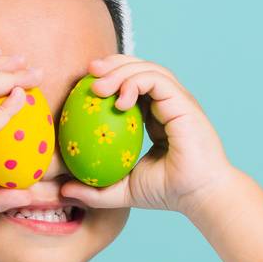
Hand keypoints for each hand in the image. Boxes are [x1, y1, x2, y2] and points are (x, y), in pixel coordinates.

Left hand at [56, 54, 241, 214]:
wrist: (198, 197)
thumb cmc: (166, 192)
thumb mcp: (122, 190)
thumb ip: (94, 189)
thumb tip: (63, 190)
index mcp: (156, 115)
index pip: (131, 84)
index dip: (109, 77)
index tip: (84, 84)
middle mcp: (168, 103)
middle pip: (139, 68)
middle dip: (112, 65)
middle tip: (87, 72)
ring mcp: (178, 101)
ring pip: (148, 69)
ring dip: (120, 71)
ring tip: (98, 86)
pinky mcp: (184, 103)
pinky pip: (157, 80)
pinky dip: (136, 82)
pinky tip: (119, 100)